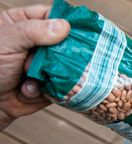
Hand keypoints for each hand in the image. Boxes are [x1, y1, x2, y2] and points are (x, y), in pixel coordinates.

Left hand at [0, 5, 69, 130]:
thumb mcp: (6, 42)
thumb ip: (33, 31)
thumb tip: (64, 26)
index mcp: (23, 24)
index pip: (52, 15)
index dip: (65, 22)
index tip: (74, 30)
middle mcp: (37, 43)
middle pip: (66, 41)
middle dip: (58, 54)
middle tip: (46, 60)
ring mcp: (46, 64)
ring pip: (67, 64)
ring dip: (50, 74)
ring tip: (31, 77)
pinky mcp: (52, 83)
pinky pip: (63, 84)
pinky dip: (46, 89)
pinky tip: (29, 90)